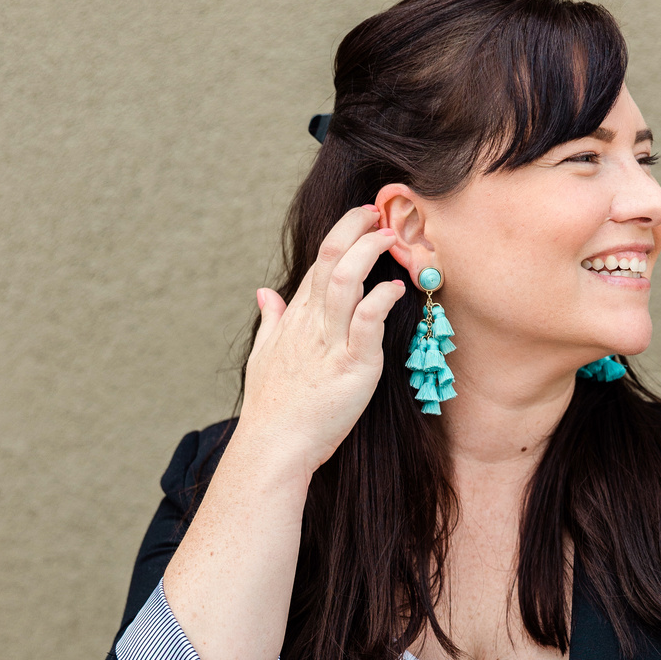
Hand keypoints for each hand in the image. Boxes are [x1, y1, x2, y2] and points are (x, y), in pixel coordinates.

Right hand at [240, 206, 405, 476]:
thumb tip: (266, 293)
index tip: (362, 218)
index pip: (319, 263)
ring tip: (391, 237)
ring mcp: (331, 342)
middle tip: (378, 213)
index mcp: (296, 318)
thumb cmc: (272, 407)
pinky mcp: (352, 366)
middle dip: (355, 228)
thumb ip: (271, 321)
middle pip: (331, 259)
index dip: (342, 235)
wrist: (273, 445)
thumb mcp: (264, 356)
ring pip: (346, 279)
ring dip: (370, 252)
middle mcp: (312, 323)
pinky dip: (382, 298)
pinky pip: (367, 321)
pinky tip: (396, 288)